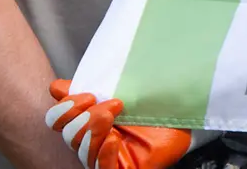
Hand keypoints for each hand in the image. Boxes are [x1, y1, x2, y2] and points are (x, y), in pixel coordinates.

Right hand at [46, 80, 191, 168]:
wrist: (189, 117)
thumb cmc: (159, 106)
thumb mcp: (125, 91)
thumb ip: (95, 87)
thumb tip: (57, 87)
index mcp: (91, 121)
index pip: (58, 120)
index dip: (64, 108)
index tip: (89, 94)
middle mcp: (95, 141)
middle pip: (68, 134)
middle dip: (85, 116)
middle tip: (113, 104)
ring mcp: (106, 158)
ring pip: (81, 150)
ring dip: (96, 129)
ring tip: (117, 114)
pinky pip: (101, 168)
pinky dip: (103, 153)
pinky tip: (113, 140)